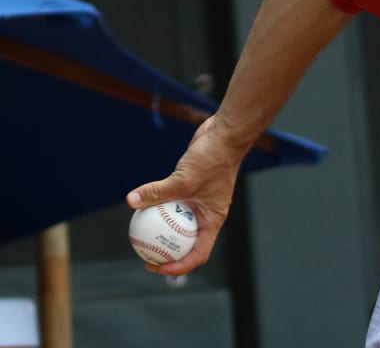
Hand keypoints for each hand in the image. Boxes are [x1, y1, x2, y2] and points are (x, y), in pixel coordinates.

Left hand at [126, 114, 248, 274]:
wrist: (223, 136)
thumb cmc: (211, 160)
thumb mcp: (183, 179)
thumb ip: (158, 191)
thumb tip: (131, 201)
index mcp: (213, 220)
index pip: (198, 254)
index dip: (179, 266)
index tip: (158, 266)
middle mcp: (207, 215)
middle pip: (188, 245)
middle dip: (168, 256)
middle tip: (146, 258)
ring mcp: (200, 203)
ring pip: (180, 227)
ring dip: (163, 235)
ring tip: (141, 240)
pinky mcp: (191, 190)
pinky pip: (174, 207)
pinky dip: (161, 212)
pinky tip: (143, 209)